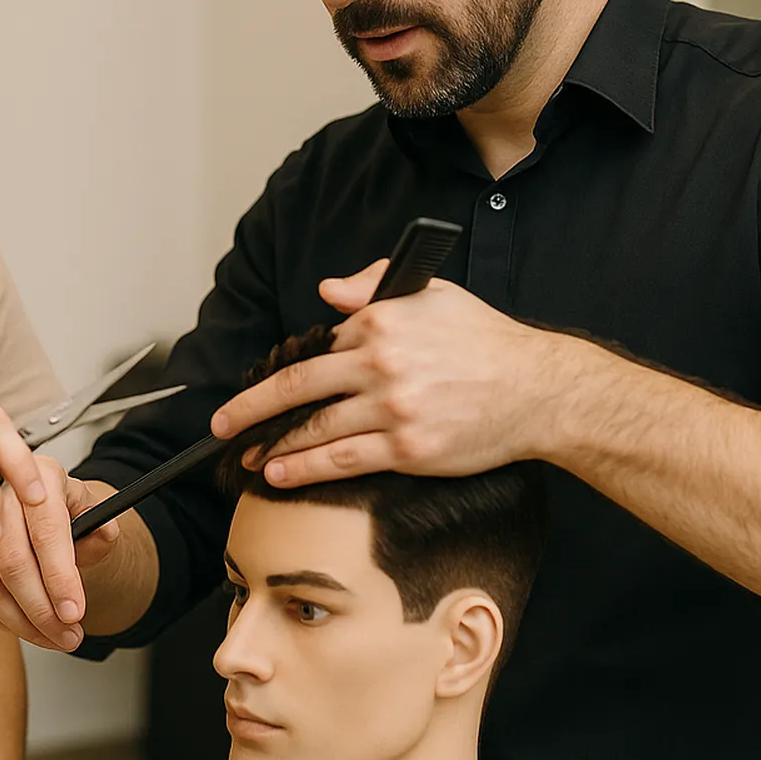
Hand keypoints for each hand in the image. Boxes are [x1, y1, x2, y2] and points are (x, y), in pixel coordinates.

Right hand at [0, 454, 121, 651]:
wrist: (41, 514)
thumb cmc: (68, 514)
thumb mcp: (93, 514)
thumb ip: (102, 529)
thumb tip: (106, 534)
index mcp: (39, 475)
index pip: (46, 530)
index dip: (60, 576)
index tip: (74, 612)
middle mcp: (0, 494)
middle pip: (12, 562)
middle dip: (42, 610)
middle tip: (69, 635)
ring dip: (24, 624)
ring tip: (57, 638)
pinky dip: (3, 621)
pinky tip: (30, 628)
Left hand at [209, 259, 576, 487]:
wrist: (539, 389)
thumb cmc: (487, 341)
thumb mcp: (433, 294)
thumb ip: (374, 285)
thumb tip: (327, 291)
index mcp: (381, 322)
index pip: (317, 346)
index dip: (284, 370)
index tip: (260, 388)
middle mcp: (381, 364)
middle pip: (298, 387)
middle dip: (252, 409)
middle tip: (222, 424)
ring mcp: (393, 409)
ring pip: (315, 428)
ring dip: (273, 445)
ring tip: (248, 456)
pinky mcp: (408, 448)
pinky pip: (343, 460)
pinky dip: (306, 468)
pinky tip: (281, 474)